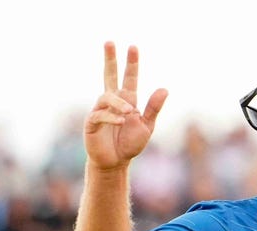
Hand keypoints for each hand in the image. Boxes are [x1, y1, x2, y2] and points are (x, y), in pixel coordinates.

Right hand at [84, 42, 167, 170]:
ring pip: (106, 97)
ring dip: (119, 103)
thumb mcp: (147, 126)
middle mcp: (112, 102)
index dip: (131, 63)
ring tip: (130, 112)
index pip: (129, 77)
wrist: (116, 163)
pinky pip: (100, 114)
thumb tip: (164, 89)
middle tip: (109, 42)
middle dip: (110, 59)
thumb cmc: (130, 144)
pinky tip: (122, 121)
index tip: (133, 46)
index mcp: (127, 100)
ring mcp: (100, 110)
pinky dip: (112, 117)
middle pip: (109, 75)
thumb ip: (154, 108)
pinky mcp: (92, 123)